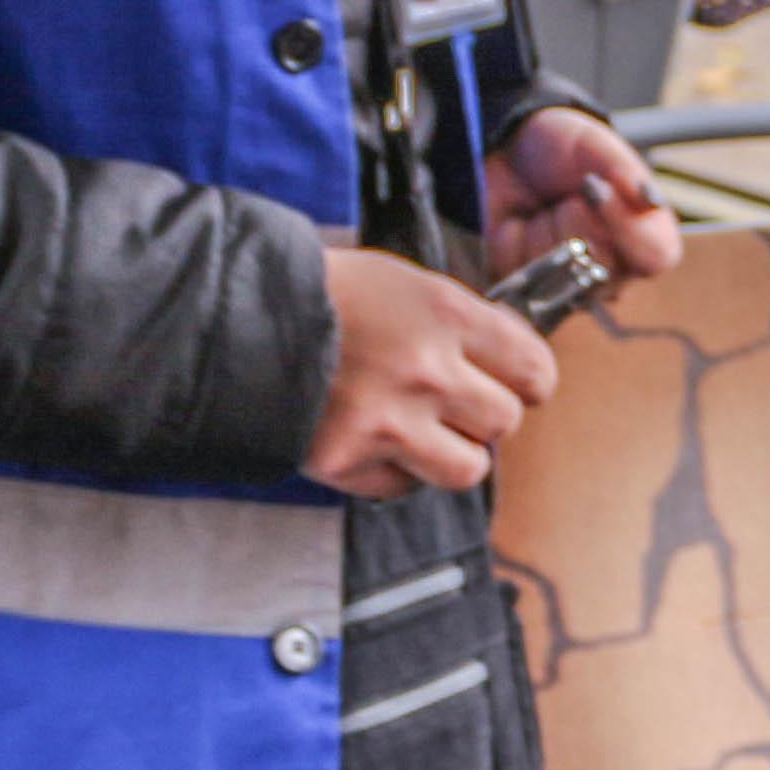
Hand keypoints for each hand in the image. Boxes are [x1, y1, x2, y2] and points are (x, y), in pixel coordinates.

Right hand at [306, 246, 556, 496]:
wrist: (235, 320)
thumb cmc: (322, 296)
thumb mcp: (402, 283)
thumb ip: (461, 323)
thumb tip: (510, 357)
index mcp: (445, 316)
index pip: (535, 370)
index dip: (527, 379)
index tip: (514, 382)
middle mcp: (426, 371)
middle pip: (506, 422)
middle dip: (483, 415)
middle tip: (449, 402)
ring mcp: (390, 422)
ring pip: (468, 467)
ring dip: (449, 453)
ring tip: (416, 429)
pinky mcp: (349, 462)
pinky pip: (402, 487)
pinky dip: (391, 472)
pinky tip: (368, 439)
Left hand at [483, 106, 685, 288]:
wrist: (507, 150)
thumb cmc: (562, 150)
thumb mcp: (595, 147)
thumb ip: (625, 173)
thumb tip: (652, 201)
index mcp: (646, 236)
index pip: (655, 257)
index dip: (625, 227)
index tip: (592, 185)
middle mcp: (615, 269)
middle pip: (605, 268)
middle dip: (575, 220)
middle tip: (565, 193)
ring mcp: (572, 284)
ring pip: (562, 273)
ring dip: (544, 230)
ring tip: (543, 207)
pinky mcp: (528, 287)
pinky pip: (523, 275)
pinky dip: (514, 242)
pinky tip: (518, 223)